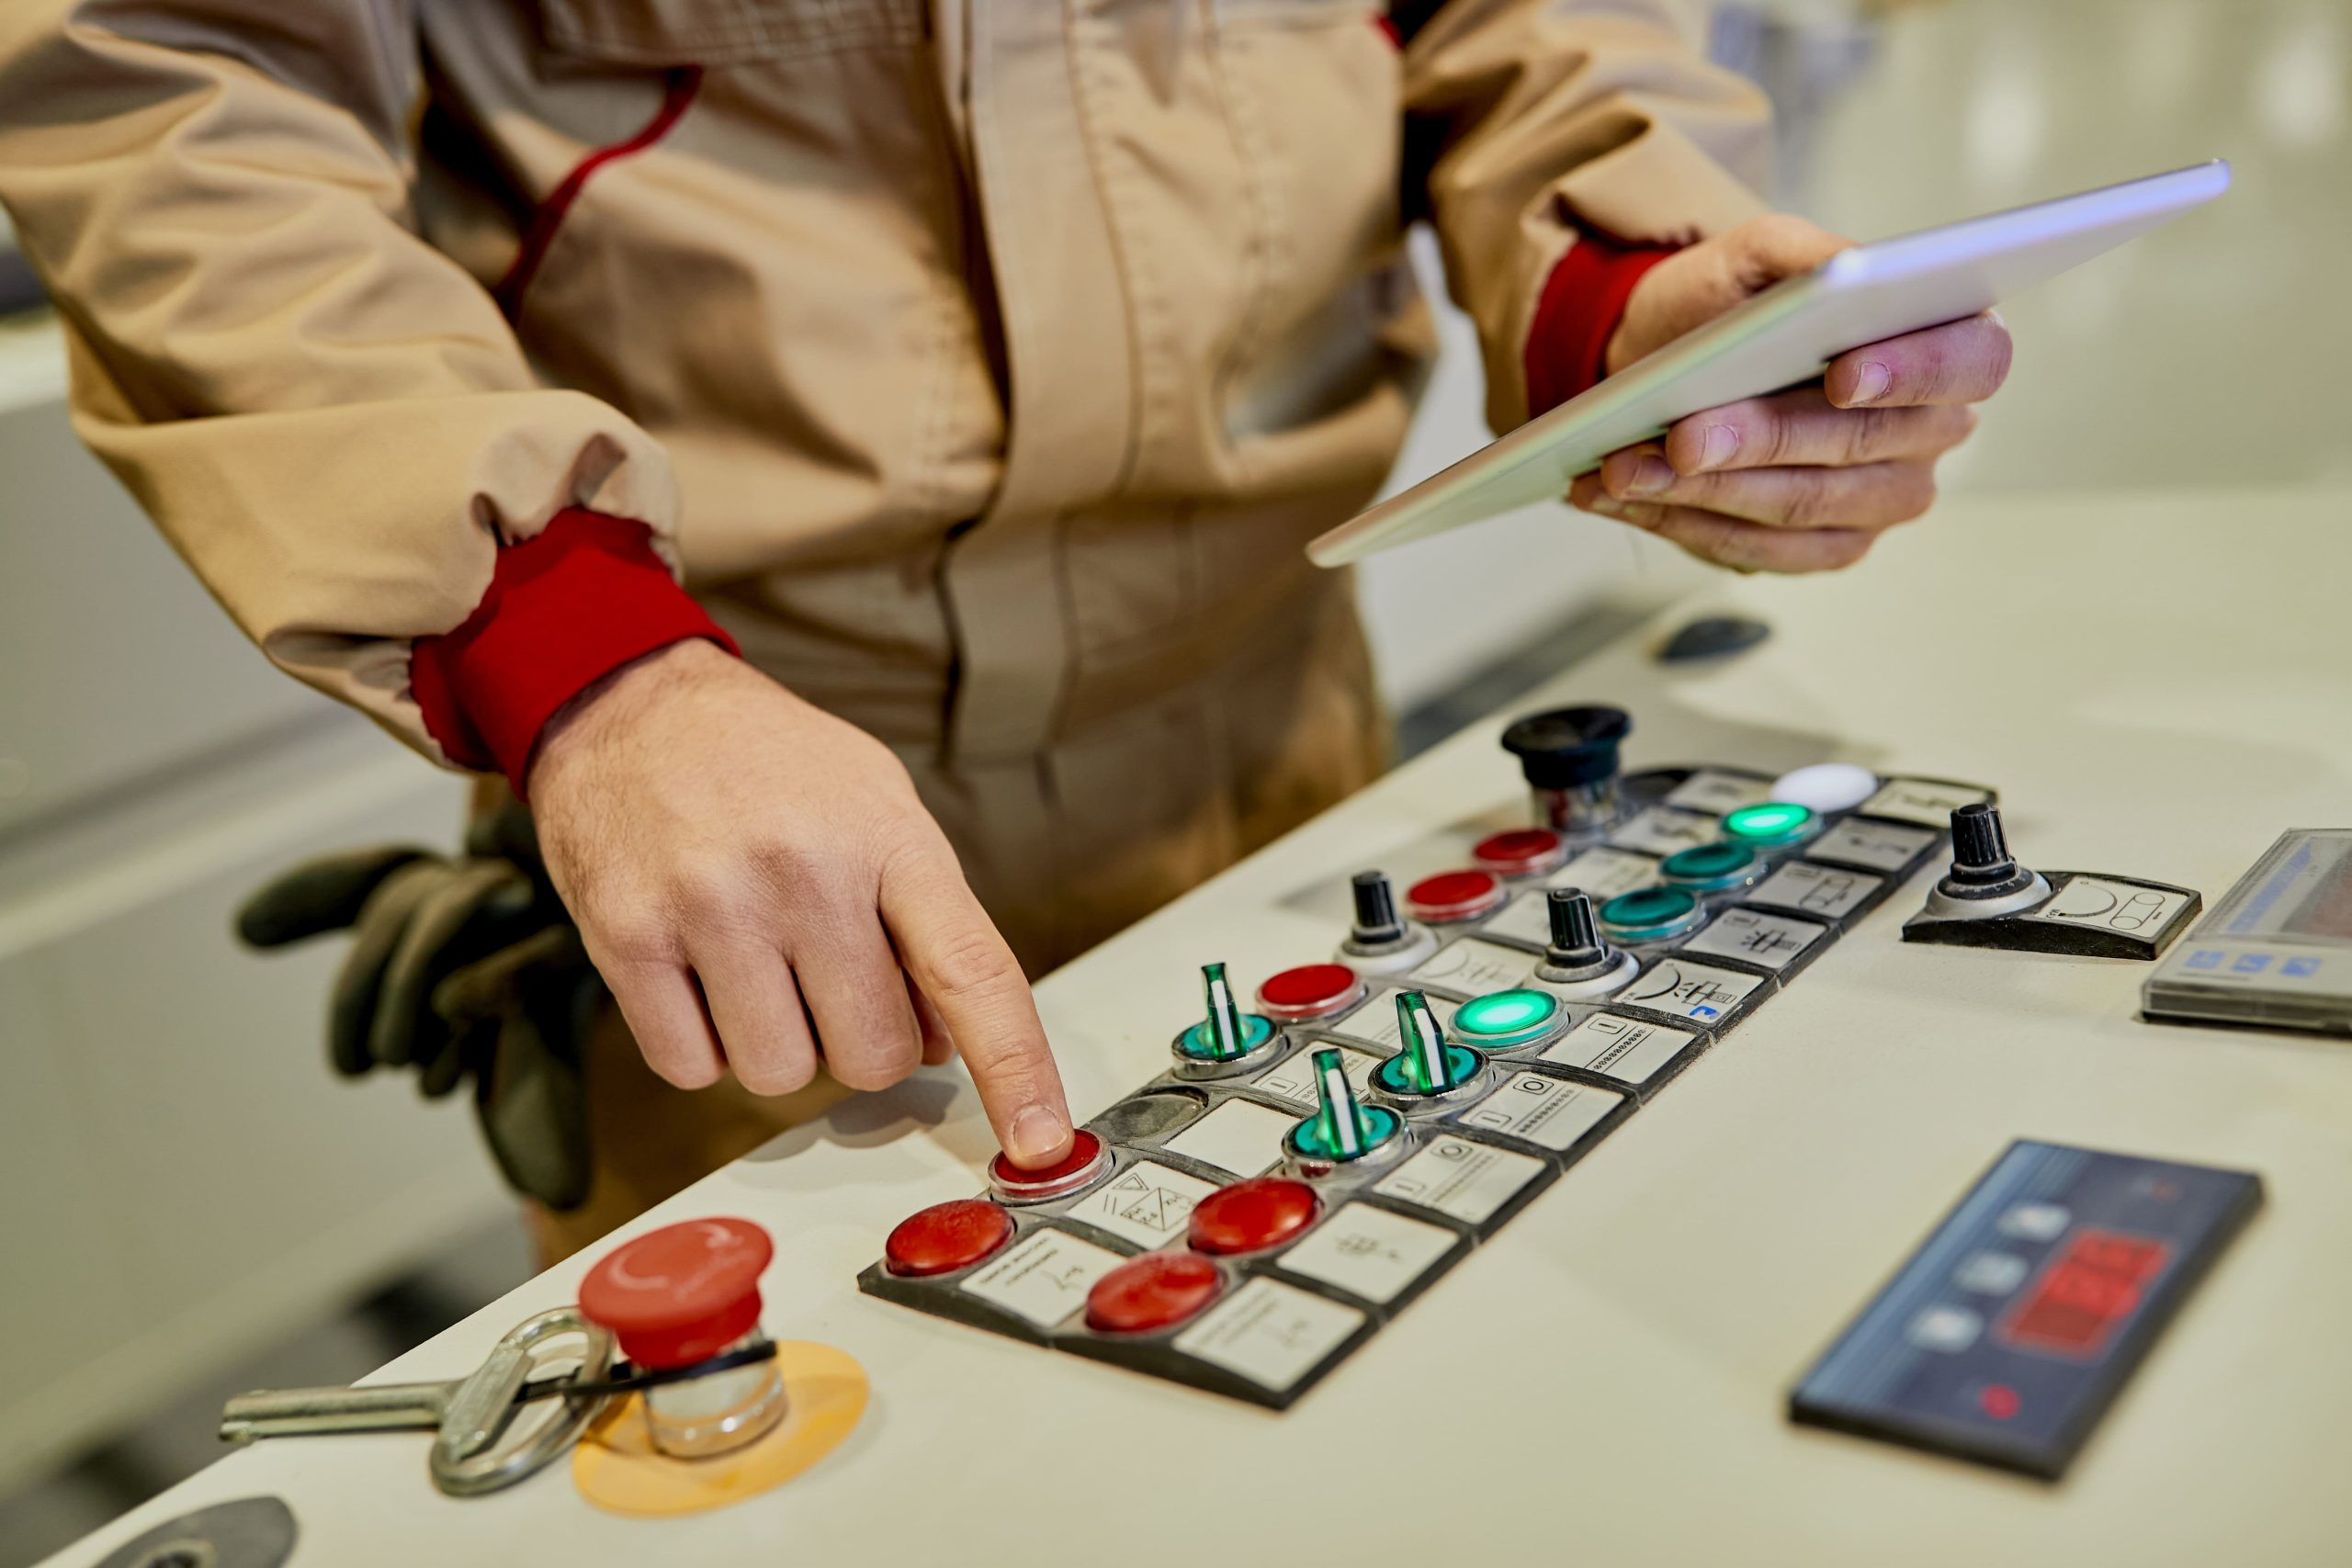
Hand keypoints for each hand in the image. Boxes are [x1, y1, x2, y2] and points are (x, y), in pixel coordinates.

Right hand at [526, 639, 1075, 1166]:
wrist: (633, 704)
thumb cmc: (771, 764)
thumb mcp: (879, 808)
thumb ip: (926, 924)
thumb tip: (953, 1044)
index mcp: (889, 839)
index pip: (974, 973)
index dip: (1016, 1069)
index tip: (1039, 1141)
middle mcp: (805, 872)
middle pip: (870, 1054)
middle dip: (857, 1040)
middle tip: (825, 976)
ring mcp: (713, 905)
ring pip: (779, 1074)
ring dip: (777, 1043)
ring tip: (756, 961)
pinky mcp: (628, 936)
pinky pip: (691, 1067)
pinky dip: (702, 1045)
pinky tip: (700, 972)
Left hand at [1569, 214, 2011, 572]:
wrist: (1674, 359)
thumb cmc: (1734, 302)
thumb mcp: (1761, 252)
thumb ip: (1810, 254)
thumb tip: (1843, 273)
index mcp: (1950, 344)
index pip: (1968, 364)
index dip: (1911, 373)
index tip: (1840, 374)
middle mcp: (1933, 432)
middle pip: (1857, 446)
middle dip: (1759, 441)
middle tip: (1680, 437)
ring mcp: (1882, 500)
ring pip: (1797, 507)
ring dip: (1701, 492)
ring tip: (1620, 469)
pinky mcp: (1824, 548)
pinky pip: (1757, 551)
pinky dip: (1681, 524)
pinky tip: (1622, 500)